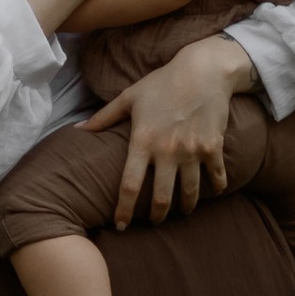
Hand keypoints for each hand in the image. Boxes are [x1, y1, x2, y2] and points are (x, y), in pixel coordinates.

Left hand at [87, 34, 256, 226]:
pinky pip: (216, 177)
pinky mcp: (213, 148)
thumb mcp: (130, 97)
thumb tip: (78, 130)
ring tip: (181, 212)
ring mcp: (192, 151)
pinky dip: (216, 188)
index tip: (120, 225)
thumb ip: (104, 117)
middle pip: (161, 198)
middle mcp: (167, 151)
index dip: (122, 209)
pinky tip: (213, 192)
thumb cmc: (163, 82)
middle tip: (153, 221)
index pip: (129, 185)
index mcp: (143, 141)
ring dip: (184, 208)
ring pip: (189, 193)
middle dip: (156, 216)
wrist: (204, 70)